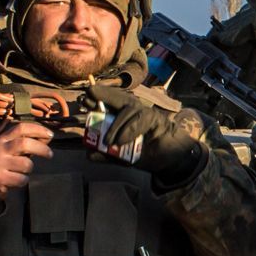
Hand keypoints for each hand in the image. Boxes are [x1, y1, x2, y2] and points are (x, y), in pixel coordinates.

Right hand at [0, 121, 54, 206]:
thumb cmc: (6, 161)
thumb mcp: (13, 148)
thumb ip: (28, 141)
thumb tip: (48, 136)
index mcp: (4, 138)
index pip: (21, 128)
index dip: (38, 129)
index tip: (50, 135)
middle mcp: (0, 149)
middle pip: (24, 144)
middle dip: (41, 148)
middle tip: (50, 154)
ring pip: (26, 164)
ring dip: (30, 168)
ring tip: (25, 170)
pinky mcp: (0, 178)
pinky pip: (22, 179)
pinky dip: (24, 180)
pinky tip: (18, 179)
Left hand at [87, 85, 212, 185]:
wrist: (170, 161)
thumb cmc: (148, 155)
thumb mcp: (123, 158)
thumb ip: (107, 155)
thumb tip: (88, 155)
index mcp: (127, 118)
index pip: (111, 104)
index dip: (98, 99)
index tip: (84, 97)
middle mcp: (136, 112)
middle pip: (120, 98)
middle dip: (104, 95)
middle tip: (89, 93)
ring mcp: (147, 113)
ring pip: (129, 108)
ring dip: (116, 123)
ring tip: (108, 142)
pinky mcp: (156, 119)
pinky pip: (140, 120)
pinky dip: (128, 130)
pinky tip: (120, 141)